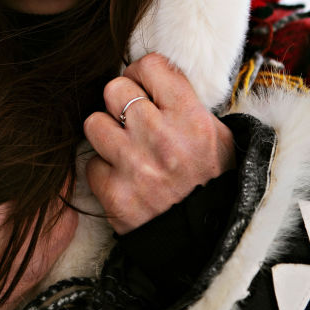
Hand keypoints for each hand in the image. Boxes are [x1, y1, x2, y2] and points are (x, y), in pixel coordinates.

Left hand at [84, 53, 235, 234]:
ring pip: (94, 123)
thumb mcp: (218, 136)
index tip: (144, 86)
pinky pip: (91, 164)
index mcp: (191, 119)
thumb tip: (152, 75)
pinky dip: (104, 171)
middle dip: (121, 102)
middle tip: (132, 118)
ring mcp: (136, 167)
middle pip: (114, 89)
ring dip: (106, 133)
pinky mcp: (115, 195)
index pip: (150, 66)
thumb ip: (185, 103)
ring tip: (124, 147)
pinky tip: (123, 178)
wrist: (209, 243)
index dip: (142, 73)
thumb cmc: (214, 183)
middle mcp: (162, 139)